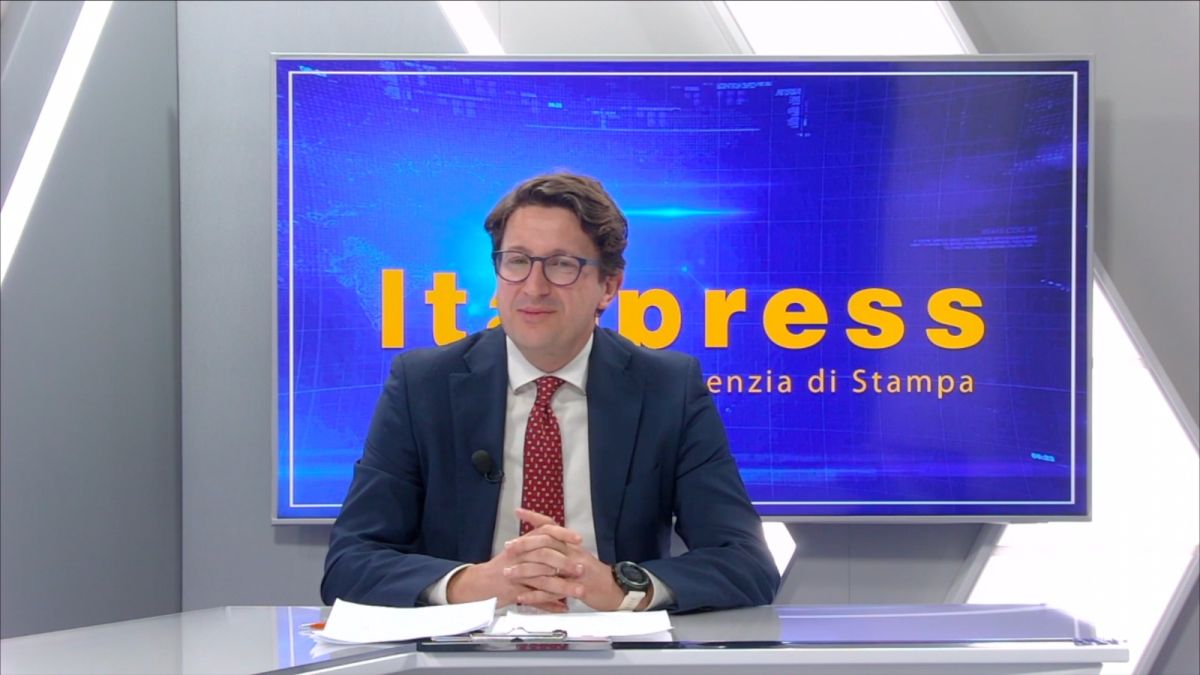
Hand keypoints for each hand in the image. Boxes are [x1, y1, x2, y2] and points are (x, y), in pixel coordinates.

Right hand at [446, 508, 584, 611]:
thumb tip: (563, 544)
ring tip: (578, 591)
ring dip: (563, 586)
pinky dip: (550, 604)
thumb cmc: (501, 567)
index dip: (563, 534)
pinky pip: (534, 598)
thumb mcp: (519, 551)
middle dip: (566, 563)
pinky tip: (562, 607)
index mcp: (523, 543)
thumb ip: (538, 545)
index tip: (578, 539)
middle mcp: (519, 555)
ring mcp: (515, 574)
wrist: (479, 583)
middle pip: (545, 555)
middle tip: (581, 569)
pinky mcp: (513, 591)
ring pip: (543, 579)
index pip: (545, 531)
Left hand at [512, 509, 651, 611]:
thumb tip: (545, 542)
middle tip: (508, 547)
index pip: (553, 526)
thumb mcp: (580, 557)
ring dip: (524, 570)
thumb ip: (564, 549)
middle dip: (524, 544)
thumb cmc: (596, 575)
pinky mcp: (575, 589)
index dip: (535, 518)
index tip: (518, 511)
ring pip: (545, 567)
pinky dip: (534, 595)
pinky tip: (521, 597)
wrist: (616, 591)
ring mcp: (574, 572)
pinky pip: (551, 592)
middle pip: (546, 543)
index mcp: (573, 546)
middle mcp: (574, 554)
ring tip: (508, 572)